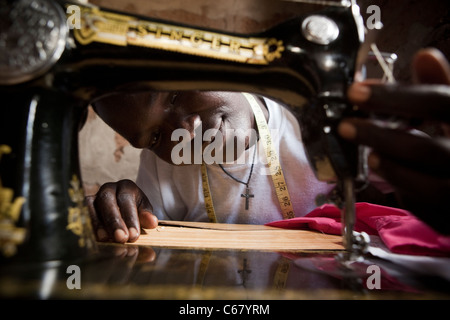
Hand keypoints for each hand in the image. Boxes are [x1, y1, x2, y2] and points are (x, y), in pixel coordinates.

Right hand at [86, 179, 158, 242]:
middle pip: (107, 201)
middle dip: (114, 221)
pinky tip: (93, 238)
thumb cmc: (135, 211)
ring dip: (98, 224)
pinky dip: (88, 226)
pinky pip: (82, 214)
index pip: (126, 200)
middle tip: (121, 238)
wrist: (122, 209)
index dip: (130, 218)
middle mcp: (108, 189)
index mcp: (126, 187)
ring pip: (91, 207)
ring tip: (105, 239)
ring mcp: (93, 197)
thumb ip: (147, 217)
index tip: (134, 235)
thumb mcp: (143, 212)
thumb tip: (153, 223)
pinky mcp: (83, 207)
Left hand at [338, 48, 449, 233]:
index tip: (355, 91)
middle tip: (346, 126)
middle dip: (380, 137)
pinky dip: (406, 193)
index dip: (394, 97)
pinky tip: (390, 179)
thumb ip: (441, 86)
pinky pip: (428, 209)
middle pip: (426, 150)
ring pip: (429, 186)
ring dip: (391, 169)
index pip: (437, 103)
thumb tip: (425, 55)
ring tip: (370, 156)